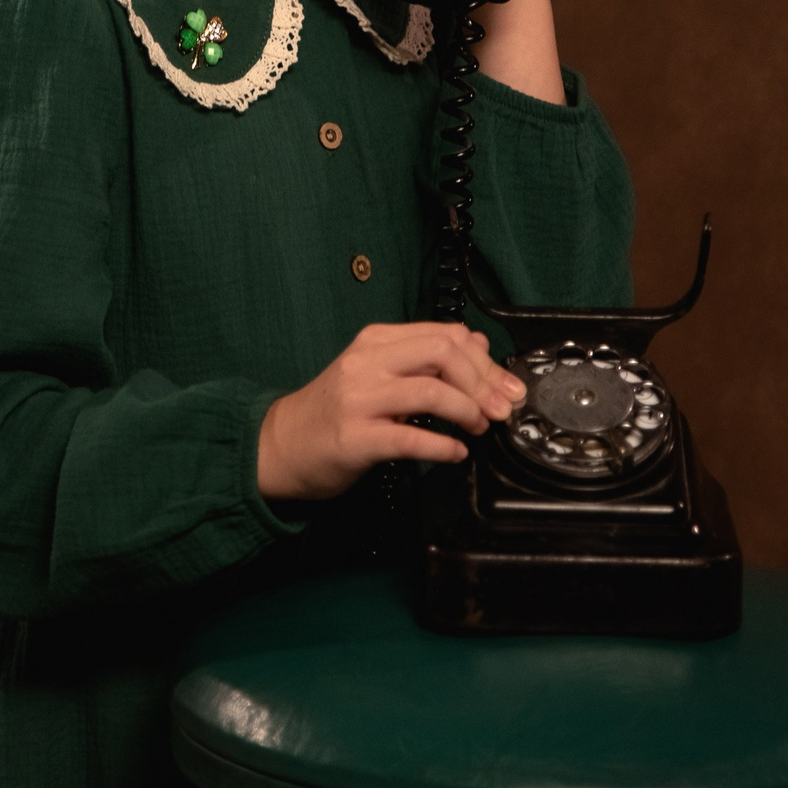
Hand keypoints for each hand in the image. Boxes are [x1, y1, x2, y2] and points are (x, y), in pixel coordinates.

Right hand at [256, 323, 524, 501]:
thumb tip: (477, 344)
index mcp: (376, 341)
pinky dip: (442, 446)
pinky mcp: (354, 437)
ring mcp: (358, 399)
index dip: (485, 361)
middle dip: (483, 382)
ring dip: (467, 411)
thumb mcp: (380, 373)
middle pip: (442, 353)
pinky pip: (409, 439)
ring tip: (479, 428)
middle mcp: (367, 362)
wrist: (282, 444)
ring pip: (430, 391)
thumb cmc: (335, 411)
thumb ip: (425, 358)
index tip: (506, 387)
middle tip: (500, 410)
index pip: (444, 335)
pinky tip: (455, 453)